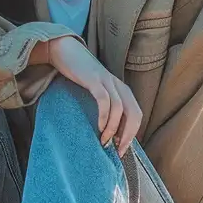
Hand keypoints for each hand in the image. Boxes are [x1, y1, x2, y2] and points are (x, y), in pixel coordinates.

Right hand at [46, 34, 142, 155]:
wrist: (66, 52)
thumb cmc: (79, 76)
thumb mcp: (97, 92)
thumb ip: (104, 106)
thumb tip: (106, 133)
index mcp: (122, 90)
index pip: (136, 115)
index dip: (132, 134)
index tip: (121, 150)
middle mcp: (119, 86)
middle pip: (134, 113)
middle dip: (128, 135)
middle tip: (117, 150)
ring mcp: (107, 82)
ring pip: (120, 109)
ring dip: (113, 129)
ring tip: (104, 141)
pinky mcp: (94, 80)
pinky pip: (104, 100)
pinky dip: (104, 116)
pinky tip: (98, 127)